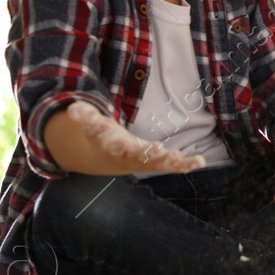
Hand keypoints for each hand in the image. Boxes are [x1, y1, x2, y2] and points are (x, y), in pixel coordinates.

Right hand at [66, 102, 205, 174]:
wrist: (106, 159)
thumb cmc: (102, 137)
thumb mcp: (91, 124)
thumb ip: (85, 116)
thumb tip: (74, 108)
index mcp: (113, 148)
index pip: (116, 147)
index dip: (121, 146)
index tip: (124, 144)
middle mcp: (131, 158)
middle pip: (142, 159)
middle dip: (152, 157)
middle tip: (165, 154)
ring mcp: (146, 162)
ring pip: (160, 165)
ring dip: (173, 163)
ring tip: (187, 160)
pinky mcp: (158, 162)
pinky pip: (172, 165)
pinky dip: (186, 165)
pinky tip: (200, 162)